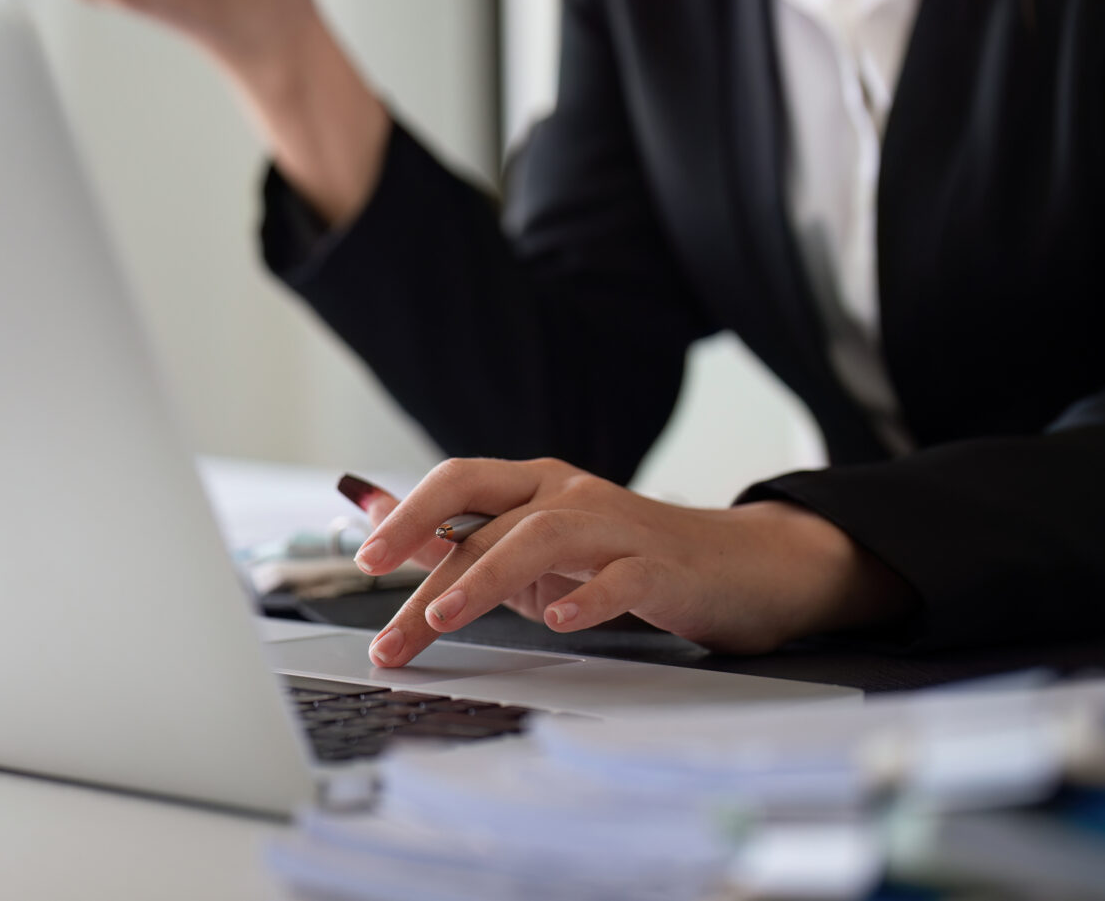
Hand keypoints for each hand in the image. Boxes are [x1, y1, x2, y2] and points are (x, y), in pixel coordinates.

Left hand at [349, 459, 916, 664]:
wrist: (739, 570)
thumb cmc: (623, 561)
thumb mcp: (531, 550)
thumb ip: (457, 536)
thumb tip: (375, 518)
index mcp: (533, 487)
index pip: (458, 484)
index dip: (407, 513)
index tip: (365, 559)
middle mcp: (570, 496)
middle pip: (488, 517)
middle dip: (427, 559)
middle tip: (384, 605)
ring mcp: (619, 527)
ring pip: (544, 537)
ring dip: (487, 577)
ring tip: (445, 617)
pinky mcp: (664, 566)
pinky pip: (624, 575)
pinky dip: (590, 597)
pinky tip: (562, 621)